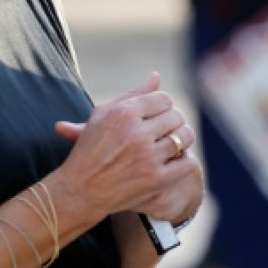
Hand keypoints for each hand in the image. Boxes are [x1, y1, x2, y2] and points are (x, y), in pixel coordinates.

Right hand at [52, 73, 200, 220]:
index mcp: (124, 113)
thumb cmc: (90, 149)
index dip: (163, 106)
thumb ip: (132, 94)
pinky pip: (187, 163)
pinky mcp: (156, 180)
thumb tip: (156, 76)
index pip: (163, 99)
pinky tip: (175, 161)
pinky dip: (185, 161)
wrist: (80, 191)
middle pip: (176, 116)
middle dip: (173, 122)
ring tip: (173, 144)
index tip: (157, 116)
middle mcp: (137, 133)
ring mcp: (148, 157)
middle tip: (165, 131)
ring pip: (184, 137)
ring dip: (182, 139)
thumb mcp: (103, 115)